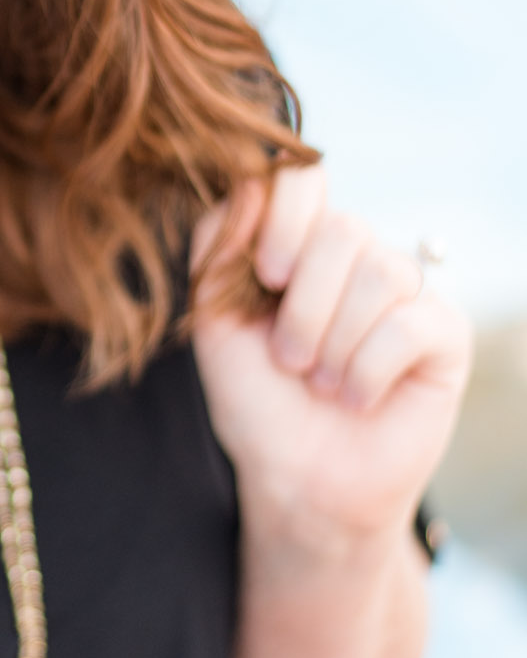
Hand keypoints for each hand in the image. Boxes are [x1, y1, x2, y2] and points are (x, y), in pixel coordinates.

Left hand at [191, 165, 472, 554]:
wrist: (297, 480)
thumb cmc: (256, 401)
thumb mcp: (214, 318)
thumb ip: (220, 244)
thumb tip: (253, 182)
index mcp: (300, 242)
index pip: (306, 177)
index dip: (287, 217)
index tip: (267, 277)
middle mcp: (358, 257)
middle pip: (345, 230)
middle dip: (305, 307)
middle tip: (291, 361)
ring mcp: (406, 292)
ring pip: (381, 272)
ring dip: (335, 344)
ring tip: (322, 383)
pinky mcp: (445, 333)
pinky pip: (410, 323)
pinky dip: (367, 371)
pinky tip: (357, 398)